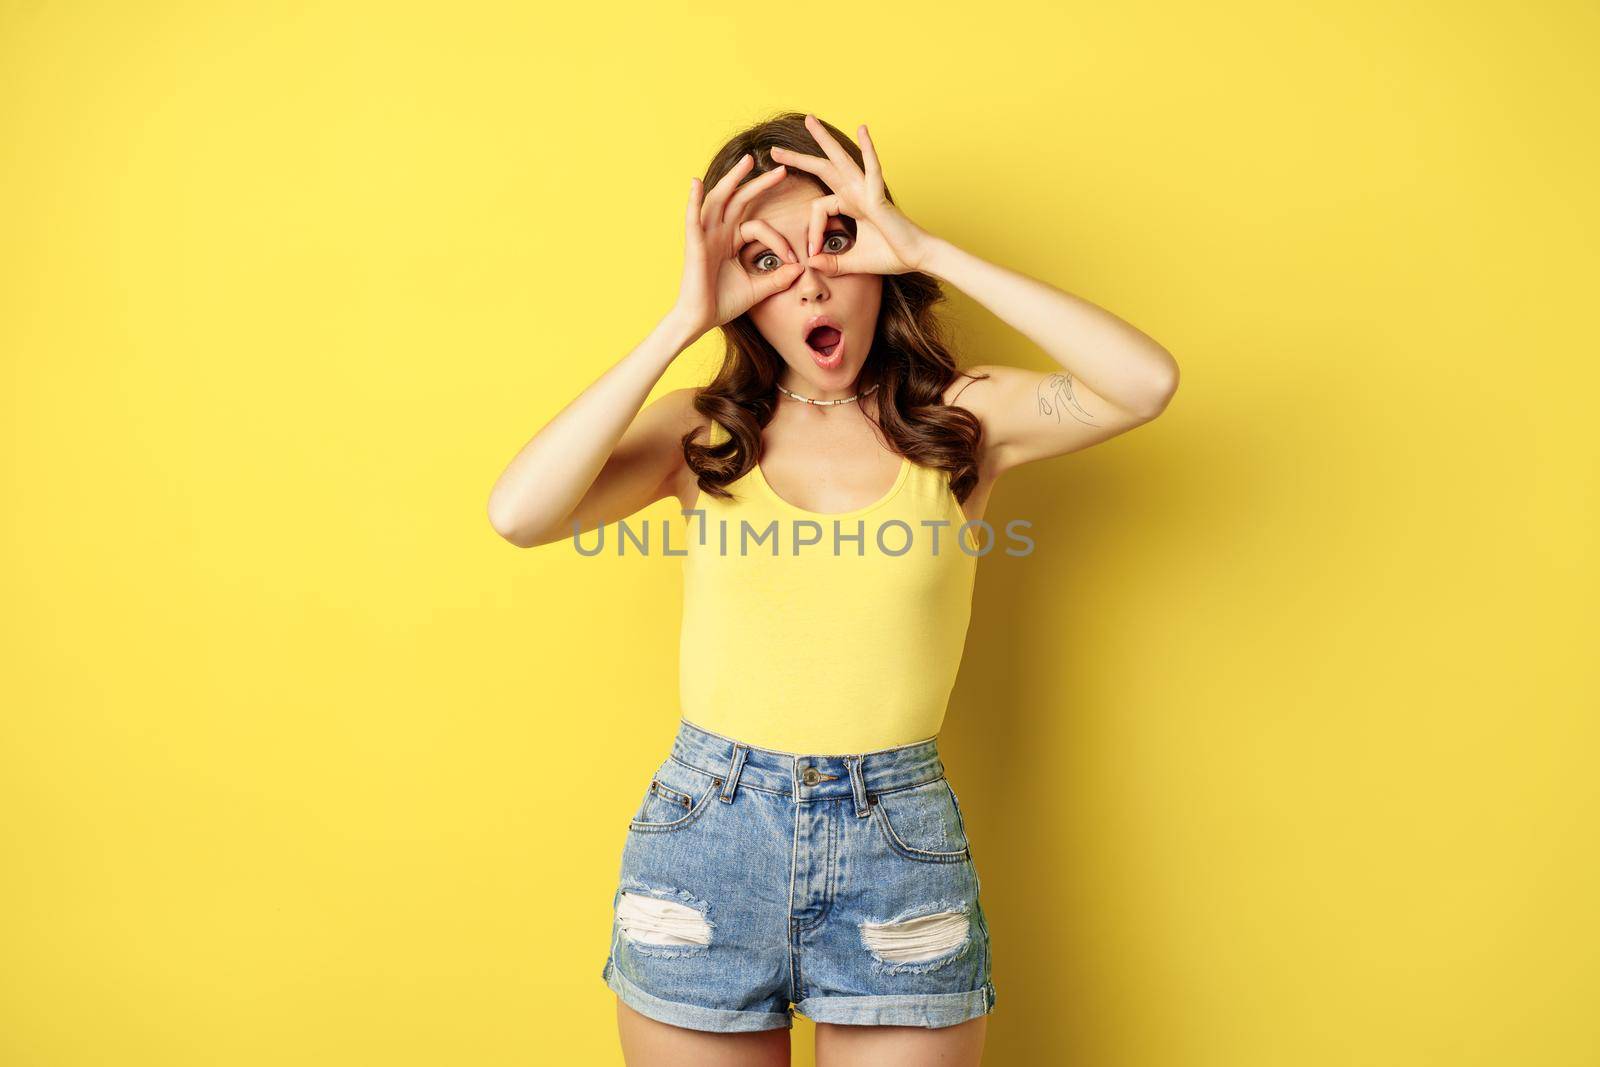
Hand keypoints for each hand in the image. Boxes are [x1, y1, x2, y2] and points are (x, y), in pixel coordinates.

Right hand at [666, 154, 805, 341]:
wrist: (700, 321)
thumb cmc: (722, 304)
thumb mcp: (758, 289)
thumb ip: (777, 278)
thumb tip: (800, 269)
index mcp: (730, 241)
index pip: (758, 226)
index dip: (778, 240)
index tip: (794, 258)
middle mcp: (717, 233)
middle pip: (739, 199)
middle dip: (758, 183)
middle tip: (781, 168)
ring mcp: (705, 236)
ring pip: (719, 200)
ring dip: (732, 178)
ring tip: (748, 161)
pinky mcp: (694, 244)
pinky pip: (692, 218)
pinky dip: (693, 200)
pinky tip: (696, 183)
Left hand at [769, 115, 935, 277]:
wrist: (917, 259)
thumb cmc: (892, 256)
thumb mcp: (854, 262)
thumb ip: (832, 262)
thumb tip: (810, 263)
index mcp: (851, 205)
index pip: (819, 208)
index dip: (811, 230)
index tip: (811, 252)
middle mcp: (857, 193)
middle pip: (824, 169)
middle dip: (799, 159)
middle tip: (774, 150)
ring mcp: (868, 191)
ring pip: (841, 160)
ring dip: (824, 140)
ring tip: (809, 121)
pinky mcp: (879, 196)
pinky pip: (872, 168)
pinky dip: (868, 149)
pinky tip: (862, 128)